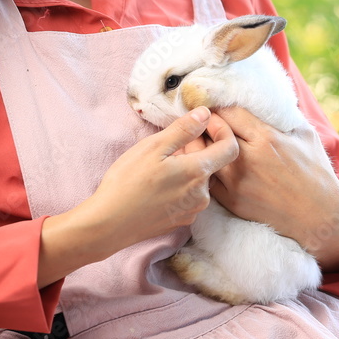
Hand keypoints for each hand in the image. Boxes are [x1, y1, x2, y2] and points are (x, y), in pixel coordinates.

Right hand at [38, 107, 238, 286]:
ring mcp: (194, 210)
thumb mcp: (153, 147)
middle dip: (197, 150)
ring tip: (161, 165)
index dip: (222, 131)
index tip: (206, 123)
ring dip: (188, 168)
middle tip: (170, 145)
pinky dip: (181, 186)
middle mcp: (203, 194)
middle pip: (212, 163)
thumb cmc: (126, 183)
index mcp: (198, 172)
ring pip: (200, 180)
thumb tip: (206, 114)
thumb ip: (184, 129)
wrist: (108, 224)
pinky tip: (159, 185)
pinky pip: (190, 197)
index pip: (230, 148)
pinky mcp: (183, 220)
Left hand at [186, 106, 338, 271]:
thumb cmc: (316, 173)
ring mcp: (237, 182)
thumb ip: (283, 117)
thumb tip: (267, 100)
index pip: (228, 112)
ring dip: (199, 145)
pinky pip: (206, 178)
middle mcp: (248, 158)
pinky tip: (205, 164)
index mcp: (266, 138)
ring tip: (201, 141)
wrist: (319, 215)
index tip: (216, 106)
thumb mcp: (306, 135)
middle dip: (206, 122)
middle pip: (211, 130)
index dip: (219, 107)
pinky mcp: (232, 201)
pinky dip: (203, 169)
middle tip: (202, 120)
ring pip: (202, 155)